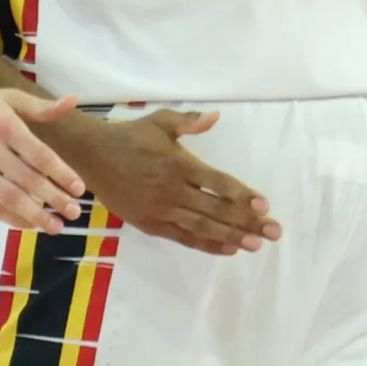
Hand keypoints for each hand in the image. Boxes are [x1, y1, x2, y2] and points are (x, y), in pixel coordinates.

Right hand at [0, 86, 92, 229]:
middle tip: (74, 212)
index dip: (62, 174)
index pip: (40, 156)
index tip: (80, 189)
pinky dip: (12, 218)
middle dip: (55, 199)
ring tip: (56, 226)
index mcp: (4, 126)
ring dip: (36, 216)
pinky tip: (29, 223)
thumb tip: (73, 102)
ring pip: (9, 199)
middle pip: (28, 181)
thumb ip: (41, 107)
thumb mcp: (8, 98)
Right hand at [49, 109, 279, 252]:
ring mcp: (161, 210)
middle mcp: (172, 190)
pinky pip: (183, 237)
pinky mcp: (150, 224)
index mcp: (178, 164)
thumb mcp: (160, 122)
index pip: (217, 183)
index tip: (264, 205)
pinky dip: (206, 244)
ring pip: (202, 227)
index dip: (242, 195)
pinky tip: (228, 249)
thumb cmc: (131, 137)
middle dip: (248, 221)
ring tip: (256, 244)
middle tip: (274, 231)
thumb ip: (189, 122)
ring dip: (232, 236)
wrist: (92, 157)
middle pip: (216, 209)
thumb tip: (216, 117)